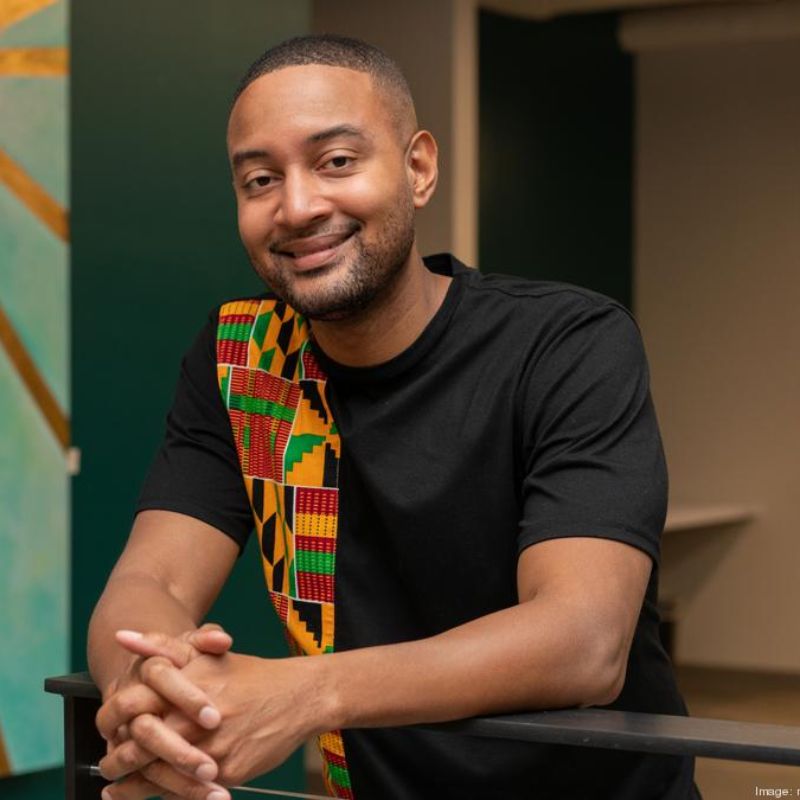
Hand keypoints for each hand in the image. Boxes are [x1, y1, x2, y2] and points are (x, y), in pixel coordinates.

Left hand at [105, 638, 333, 788]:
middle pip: (142, 744)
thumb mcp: (207, 654)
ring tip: (115, 790)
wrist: (300, 697)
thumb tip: (122, 636)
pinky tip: (153, 794)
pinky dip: (168, 793)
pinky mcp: (227, 771)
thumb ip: (161, 646)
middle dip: (118, 759)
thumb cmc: (249, 675)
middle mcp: (199, 715)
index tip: (108, 728)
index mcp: (190, 683)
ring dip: (134, 785)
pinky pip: (188, 789)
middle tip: (107, 765)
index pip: (135, 706)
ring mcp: (214, 746)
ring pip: (161, 773)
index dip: (116, 721)